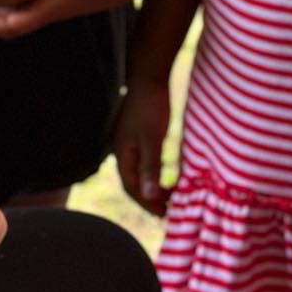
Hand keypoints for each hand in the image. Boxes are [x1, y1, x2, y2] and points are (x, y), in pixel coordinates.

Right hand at [113, 76, 171, 214]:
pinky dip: (154, 173)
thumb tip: (150, 197)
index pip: (131, 188)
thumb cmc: (151, 107)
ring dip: (152, 187)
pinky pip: (144, 161)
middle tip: (168, 211)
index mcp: (122, 154)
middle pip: (133, 182)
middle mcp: (122, 151)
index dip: (147, 203)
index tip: (164, 215)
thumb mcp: (152, 140)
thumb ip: (150, 168)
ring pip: (139, 172)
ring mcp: (128, 142)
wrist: (149, 76)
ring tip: (169, 197)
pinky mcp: (138, 134)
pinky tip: (166, 174)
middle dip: (149, 199)